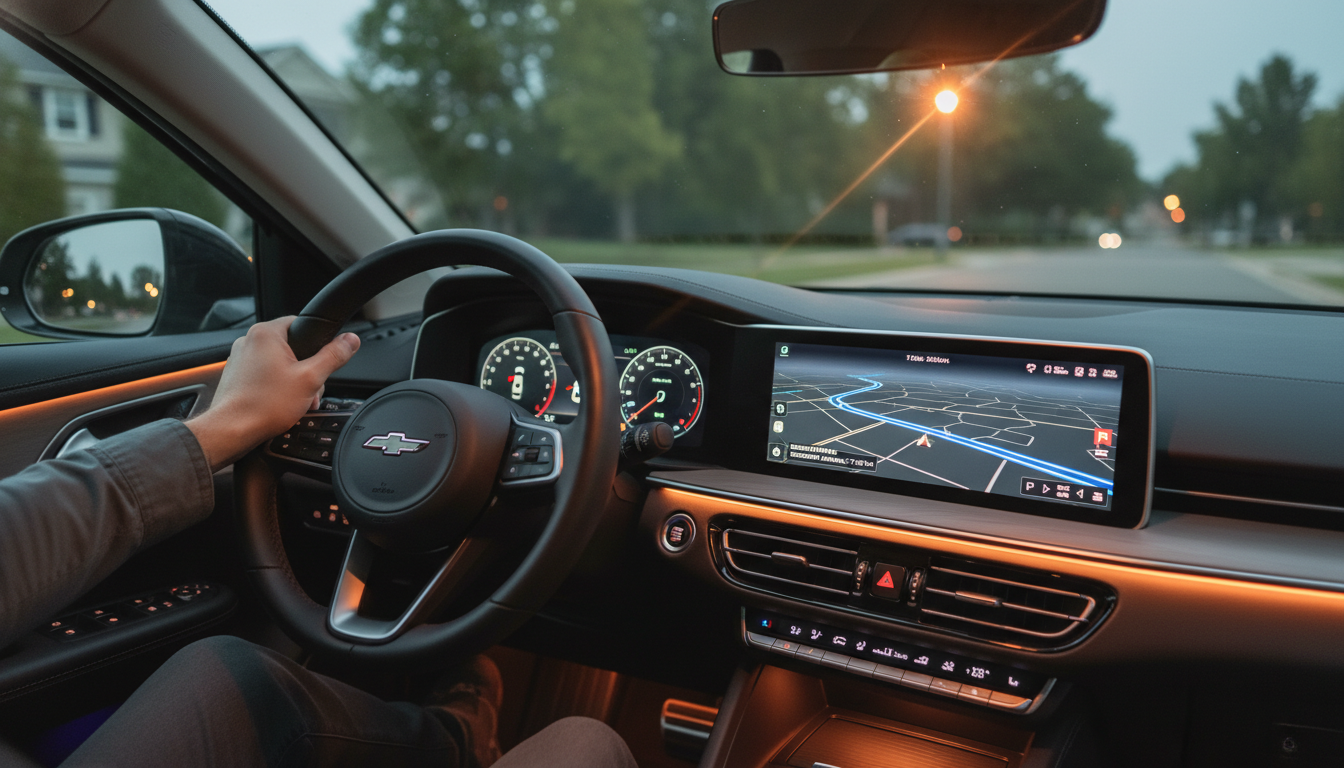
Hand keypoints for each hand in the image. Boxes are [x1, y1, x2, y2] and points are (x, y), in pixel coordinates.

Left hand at [188, 317, 360, 470]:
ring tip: (295, 401)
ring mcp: (240, 359)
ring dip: (293, 381)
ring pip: (279, 363)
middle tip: (309, 389)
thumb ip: (333, 356)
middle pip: (291, 347)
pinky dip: (276, 387)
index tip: (322, 360)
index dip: (317, 343)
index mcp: (266, 334)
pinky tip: (280, 404)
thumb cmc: (264, 405)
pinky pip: (264, 375)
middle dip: (306, 369)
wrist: (232, 430)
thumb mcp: (311, 379)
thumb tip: (350, 340)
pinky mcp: (237, 376)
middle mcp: (249, 341)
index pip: (300, 323)